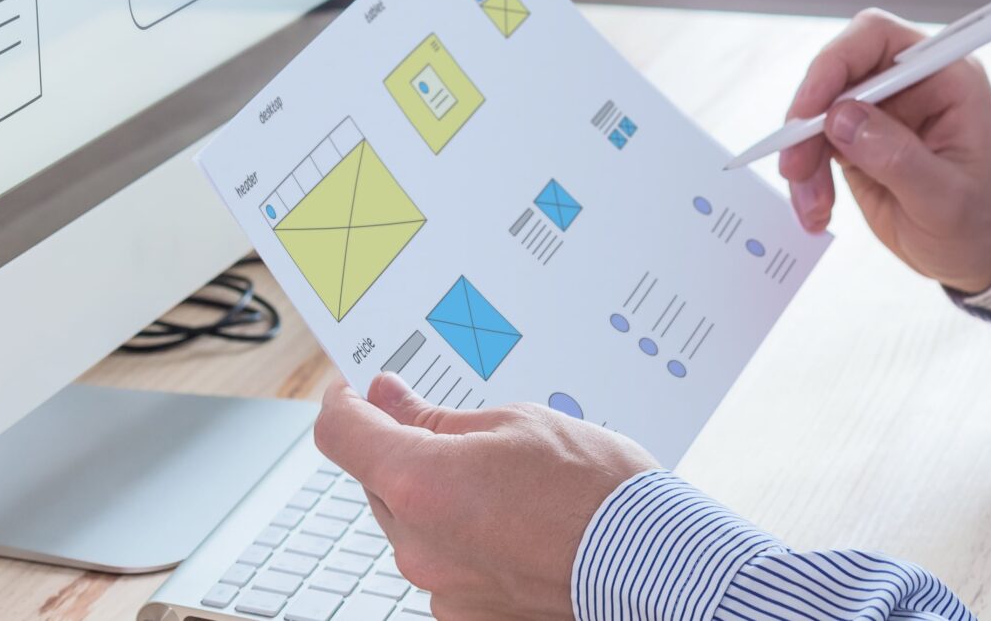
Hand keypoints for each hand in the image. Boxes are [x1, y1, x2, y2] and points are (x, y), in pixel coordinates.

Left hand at [313, 372, 655, 620]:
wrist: (648, 563)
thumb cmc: (594, 489)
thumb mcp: (514, 423)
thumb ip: (436, 417)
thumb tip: (390, 399)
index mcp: (419, 482)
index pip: (341, 433)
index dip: (344, 403)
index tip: (357, 391)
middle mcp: (416, 543)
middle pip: (378, 481)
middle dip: (405, 451)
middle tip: (458, 430)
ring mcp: (439, 587)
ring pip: (413, 525)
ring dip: (439, 499)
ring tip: (508, 485)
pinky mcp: (464, 614)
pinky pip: (444, 563)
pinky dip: (464, 540)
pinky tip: (513, 525)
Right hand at [778, 8, 990, 295]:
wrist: (975, 253)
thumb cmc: (976, 222)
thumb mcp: (945, 200)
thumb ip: (897, 157)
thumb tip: (841, 119)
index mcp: (946, 77)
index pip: (879, 37)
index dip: (836, 62)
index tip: (810, 110)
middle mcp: (912, 82)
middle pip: (838, 70)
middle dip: (809, 119)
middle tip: (795, 168)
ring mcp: (883, 108)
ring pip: (820, 109)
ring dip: (804, 155)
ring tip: (812, 206)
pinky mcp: (859, 135)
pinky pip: (816, 141)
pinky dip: (807, 174)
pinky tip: (816, 209)